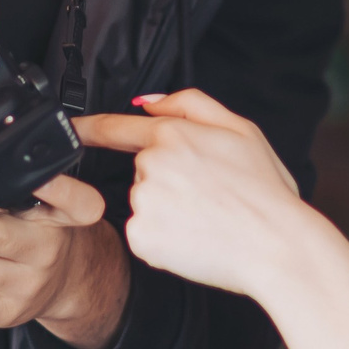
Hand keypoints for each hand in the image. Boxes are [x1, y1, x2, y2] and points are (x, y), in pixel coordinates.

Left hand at [0, 176, 129, 348]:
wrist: (67, 282)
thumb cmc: (42, 233)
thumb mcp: (44, 203)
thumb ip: (14, 185)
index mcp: (60, 217)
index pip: (74, 203)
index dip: (58, 188)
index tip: (32, 176)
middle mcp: (46, 251)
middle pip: (2, 236)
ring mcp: (25, 285)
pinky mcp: (5, 312)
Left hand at [73, 90, 324, 300]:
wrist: (277, 246)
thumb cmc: (266, 192)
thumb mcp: (242, 129)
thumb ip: (190, 104)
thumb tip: (148, 101)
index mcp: (174, 135)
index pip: (117, 126)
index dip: (89, 127)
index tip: (71, 130)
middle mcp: (150, 166)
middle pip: (143, 171)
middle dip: (168, 181)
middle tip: (210, 196)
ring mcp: (142, 204)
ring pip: (145, 203)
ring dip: (167, 211)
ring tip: (208, 219)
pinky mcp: (140, 238)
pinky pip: (144, 234)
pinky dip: (164, 238)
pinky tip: (195, 239)